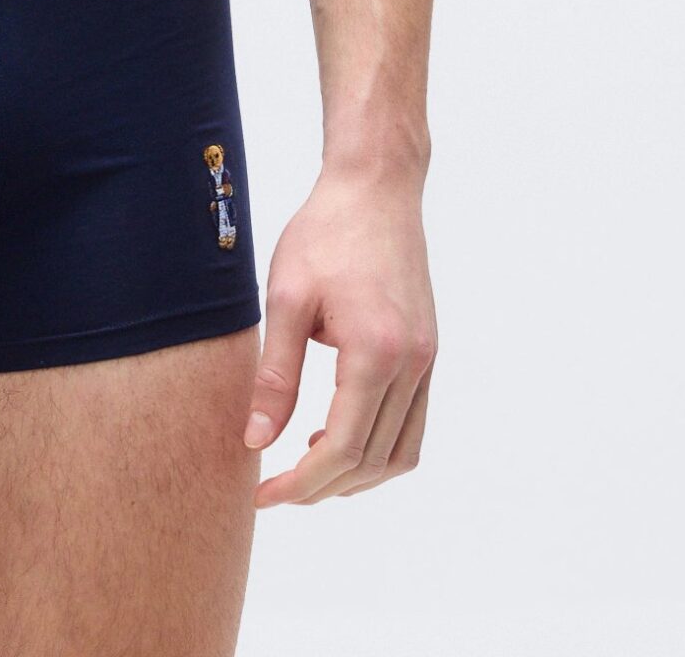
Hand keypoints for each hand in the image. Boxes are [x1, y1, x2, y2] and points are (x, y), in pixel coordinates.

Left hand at [242, 163, 435, 505]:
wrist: (374, 188)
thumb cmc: (324, 234)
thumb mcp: (285, 299)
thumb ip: (275, 376)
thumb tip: (256, 441)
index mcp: (376, 352)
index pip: (343, 449)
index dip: (301, 484)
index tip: (262, 494)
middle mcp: (411, 365)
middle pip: (373, 461)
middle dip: (323, 486)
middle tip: (276, 488)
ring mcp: (426, 361)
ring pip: (400, 453)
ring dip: (355, 475)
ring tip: (305, 467)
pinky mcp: (427, 353)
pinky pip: (413, 426)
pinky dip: (379, 448)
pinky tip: (337, 436)